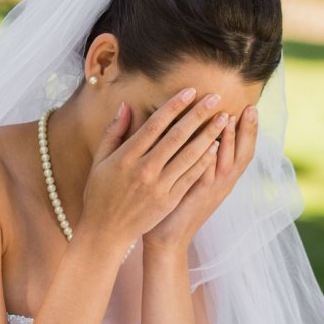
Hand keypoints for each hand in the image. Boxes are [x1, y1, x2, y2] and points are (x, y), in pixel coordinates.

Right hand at [75, 88, 225, 248]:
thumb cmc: (100, 194)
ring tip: (224, 119)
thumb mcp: (99, 161)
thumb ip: (113, 132)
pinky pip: (190, 177)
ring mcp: (159, 187)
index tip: (191, 91)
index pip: (155, 125)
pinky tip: (217, 147)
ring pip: (188, 156)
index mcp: (126, 157)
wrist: (105, 232)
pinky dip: (204, 162)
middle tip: (216, 98)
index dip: (174, 106)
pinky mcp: (168, 201)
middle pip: (176, 136)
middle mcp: (145, 170)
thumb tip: (126, 106)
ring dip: (208, 135)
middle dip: (198, 115)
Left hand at [144, 103, 257, 250]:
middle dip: (248, 131)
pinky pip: (206, 177)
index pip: (243, 151)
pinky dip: (211, 161)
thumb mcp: (194, 180)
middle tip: (251, 107)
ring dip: (230, 141)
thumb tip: (203, 134)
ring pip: (226, 164)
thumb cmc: (177, 206)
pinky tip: (212, 145)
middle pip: (243, 155)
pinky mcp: (195, 198)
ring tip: (230, 117)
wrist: (169, 239)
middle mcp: (222, 185)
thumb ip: (199, 158)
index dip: (249, 131)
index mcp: (223, 179)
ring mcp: (211, 192)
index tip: (251, 107)